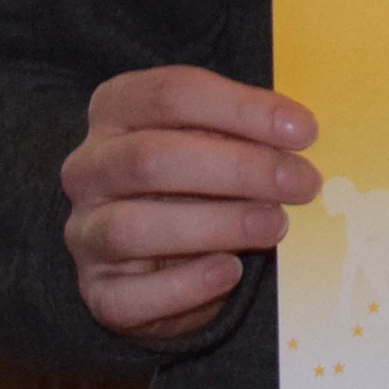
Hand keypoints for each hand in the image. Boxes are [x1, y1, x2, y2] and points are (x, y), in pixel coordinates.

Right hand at [60, 65, 318, 340]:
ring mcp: (85, 232)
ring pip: (133, 227)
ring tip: (275, 225)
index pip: (171, 94)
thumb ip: (246, 132)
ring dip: (216, 225)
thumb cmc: (197, 181)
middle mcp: (88, 168)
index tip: (303, 130)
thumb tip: (300, 135)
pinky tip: (230, 271)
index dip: (242, 109)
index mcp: (115, 110)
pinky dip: (187, 284)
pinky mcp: (97, 292)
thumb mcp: (217, 140)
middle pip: (151, 158)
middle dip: (237, 169)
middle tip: (301, 182)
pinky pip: (132, 294)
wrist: (156, 258)